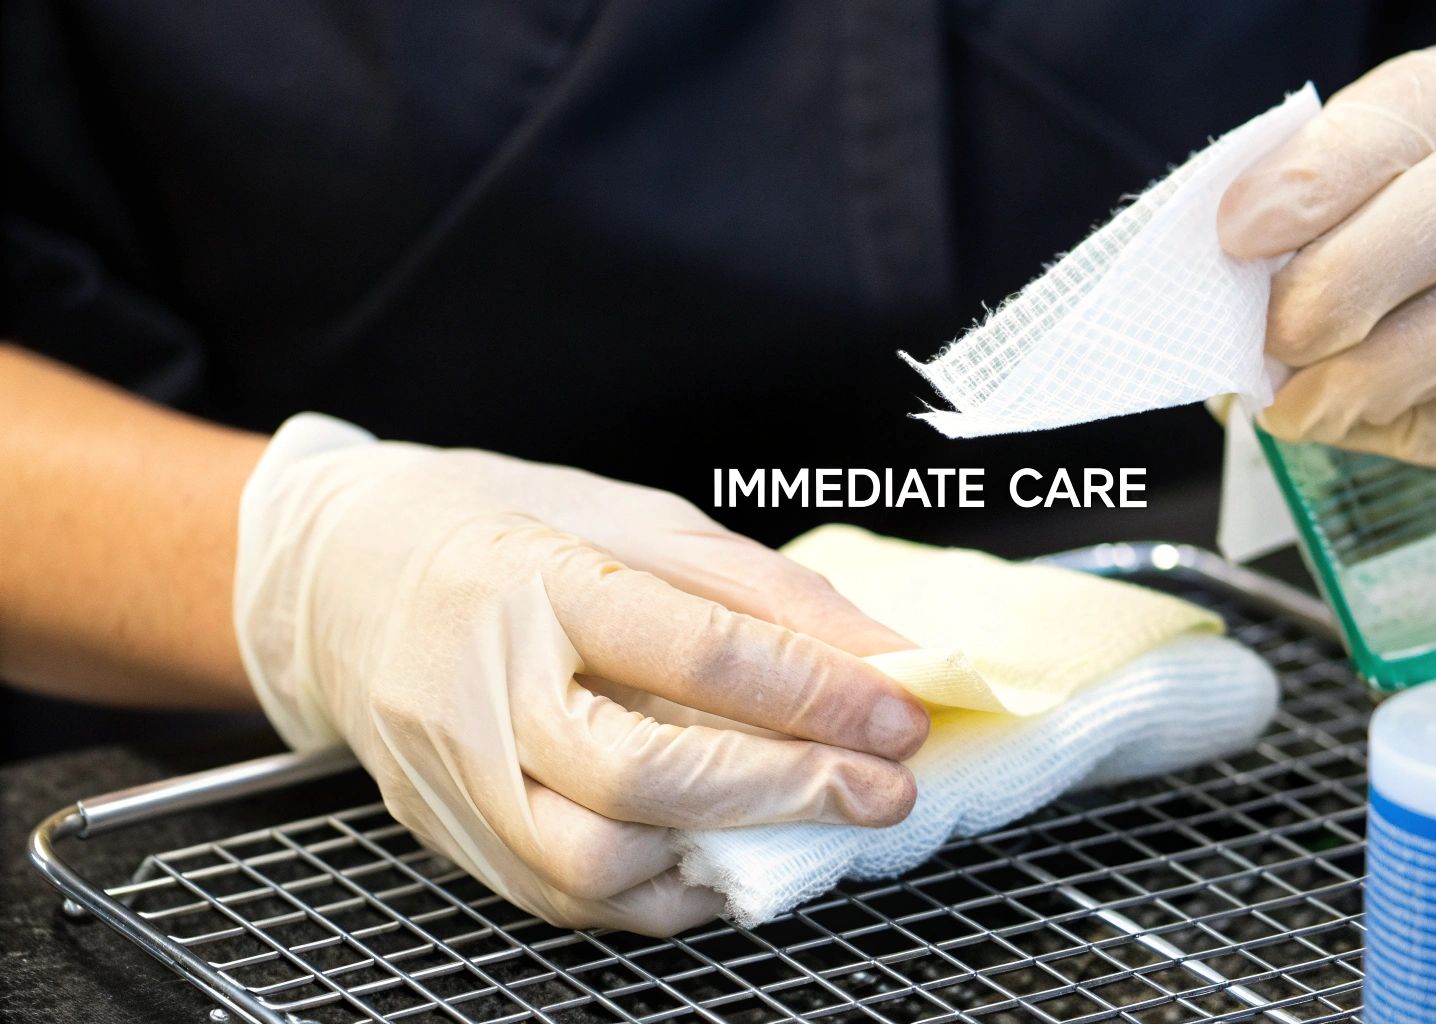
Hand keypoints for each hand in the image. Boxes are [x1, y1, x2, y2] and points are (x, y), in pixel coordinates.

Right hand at [234, 414, 928, 932]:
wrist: (336, 574)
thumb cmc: (502, 528)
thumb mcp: (640, 522)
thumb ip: (764, 593)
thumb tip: (885, 656)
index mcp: (535, 579)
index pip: (696, 651)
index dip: (817, 692)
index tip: (904, 714)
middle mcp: (481, 686)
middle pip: (643, 776)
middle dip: (787, 791)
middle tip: (881, 787)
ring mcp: (453, 774)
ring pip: (594, 862)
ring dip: (723, 852)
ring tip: (800, 817)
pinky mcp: (449, 834)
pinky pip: (565, 897)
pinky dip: (661, 888)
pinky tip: (720, 848)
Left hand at [1219, 42, 1435, 465]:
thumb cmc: (1418, 194)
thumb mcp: (1356, 163)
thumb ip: (1295, 207)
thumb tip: (1218, 289)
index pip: (1386, 129)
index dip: (1305, 187)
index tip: (1236, 238)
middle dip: (1339, 297)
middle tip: (1270, 345)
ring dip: (1367, 383)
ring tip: (1296, 406)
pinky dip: (1416, 426)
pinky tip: (1363, 422)